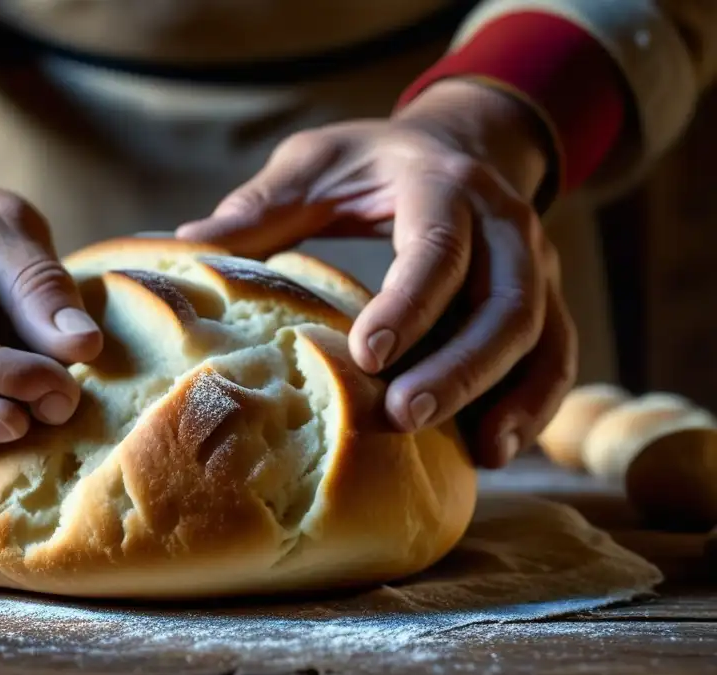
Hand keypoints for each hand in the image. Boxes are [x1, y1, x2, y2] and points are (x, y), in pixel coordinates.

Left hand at [177, 80, 576, 467]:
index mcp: (444, 184)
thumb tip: (190, 243)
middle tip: (405, 417)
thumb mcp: (318, 163)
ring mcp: (537, 264)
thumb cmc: (375, 162)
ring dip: (511, 396)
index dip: (409, 303)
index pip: (438, 245)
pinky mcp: (546, 299)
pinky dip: (536, 405)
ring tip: (478, 455)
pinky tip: (497, 450)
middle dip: (461, 366)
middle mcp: (507, 224)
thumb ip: (264, 203)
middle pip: (506, 302)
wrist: (461, 145)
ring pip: (543, 336)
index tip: (365, 356)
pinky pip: (557, 356)